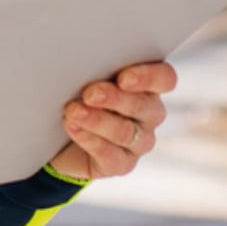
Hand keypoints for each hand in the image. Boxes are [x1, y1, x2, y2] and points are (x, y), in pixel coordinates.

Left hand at [48, 61, 176, 180]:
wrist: (61, 138)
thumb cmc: (79, 96)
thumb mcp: (87, 78)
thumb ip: (95, 69)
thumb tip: (79, 61)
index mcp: (148, 85)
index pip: (165, 78)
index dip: (148, 78)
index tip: (123, 79)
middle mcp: (150, 114)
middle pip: (143, 105)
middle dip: (114, 99)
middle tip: (90, 94)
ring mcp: (140, 142)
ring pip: (125, 132)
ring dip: (97, 120)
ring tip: (73, 111)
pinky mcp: (122, 164)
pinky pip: (111, 155)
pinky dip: (89, 140)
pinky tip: (73, 128)